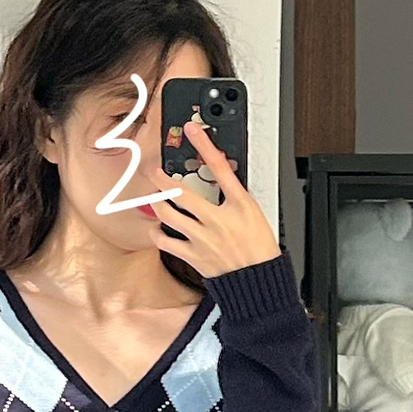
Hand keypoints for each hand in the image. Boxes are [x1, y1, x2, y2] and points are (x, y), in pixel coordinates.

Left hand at [155, 117, 279, 275]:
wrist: (258, 281)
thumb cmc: (259, 247)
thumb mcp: (254, 212)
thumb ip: (234, 193)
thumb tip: (221, 175)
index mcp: (238, 204)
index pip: (220, 167)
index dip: (204, 145)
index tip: (192, 130)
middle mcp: (217, 219)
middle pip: (180, 192)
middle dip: (161, 178)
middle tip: (153, 171)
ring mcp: (202, 238)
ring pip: (167, 215)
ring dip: (157, 203)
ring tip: (155, 199)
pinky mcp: (193, 256)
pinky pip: (165, 242)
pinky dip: (157, 233)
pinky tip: (157, 229)